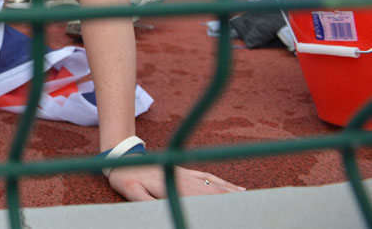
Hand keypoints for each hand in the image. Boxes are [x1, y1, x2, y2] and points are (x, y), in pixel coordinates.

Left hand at [108, 165, 244, 200]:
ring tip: (251, 201)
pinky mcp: (185, 171)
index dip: (216, 208)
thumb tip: (160, 212)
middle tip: (251, 210)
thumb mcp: (130, 192)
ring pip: (214, 184)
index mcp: (173, 187)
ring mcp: (186, 174)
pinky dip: (223, 182)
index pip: (199, 200)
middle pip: (213, 192)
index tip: (231, 215)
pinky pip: (208, 176)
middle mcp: (184, 179)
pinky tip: (235, 188)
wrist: (121, 157)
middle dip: (231, 201)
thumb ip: (146, 202)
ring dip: (232, 193)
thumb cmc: (125, 177)